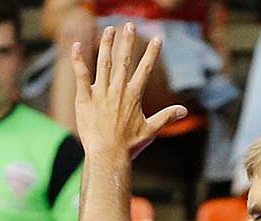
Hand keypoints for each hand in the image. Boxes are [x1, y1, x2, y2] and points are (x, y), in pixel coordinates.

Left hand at [71, 23, 189, 161]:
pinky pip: (80, 76)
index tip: (158, 39)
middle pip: (124, 60)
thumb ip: (167, 116)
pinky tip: (76, 46)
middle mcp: (118, 90)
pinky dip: (78, 60)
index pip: (145, 69)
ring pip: (103, 63)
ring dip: (106, 45)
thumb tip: (184, 110)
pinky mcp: (84, 99)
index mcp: (134, 96)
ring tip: (109, 29)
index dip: (152, 53)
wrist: (108, 155)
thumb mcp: (151, 130)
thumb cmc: (130, 145)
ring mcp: (100, 93)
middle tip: (129, 25)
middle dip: (127, 41)